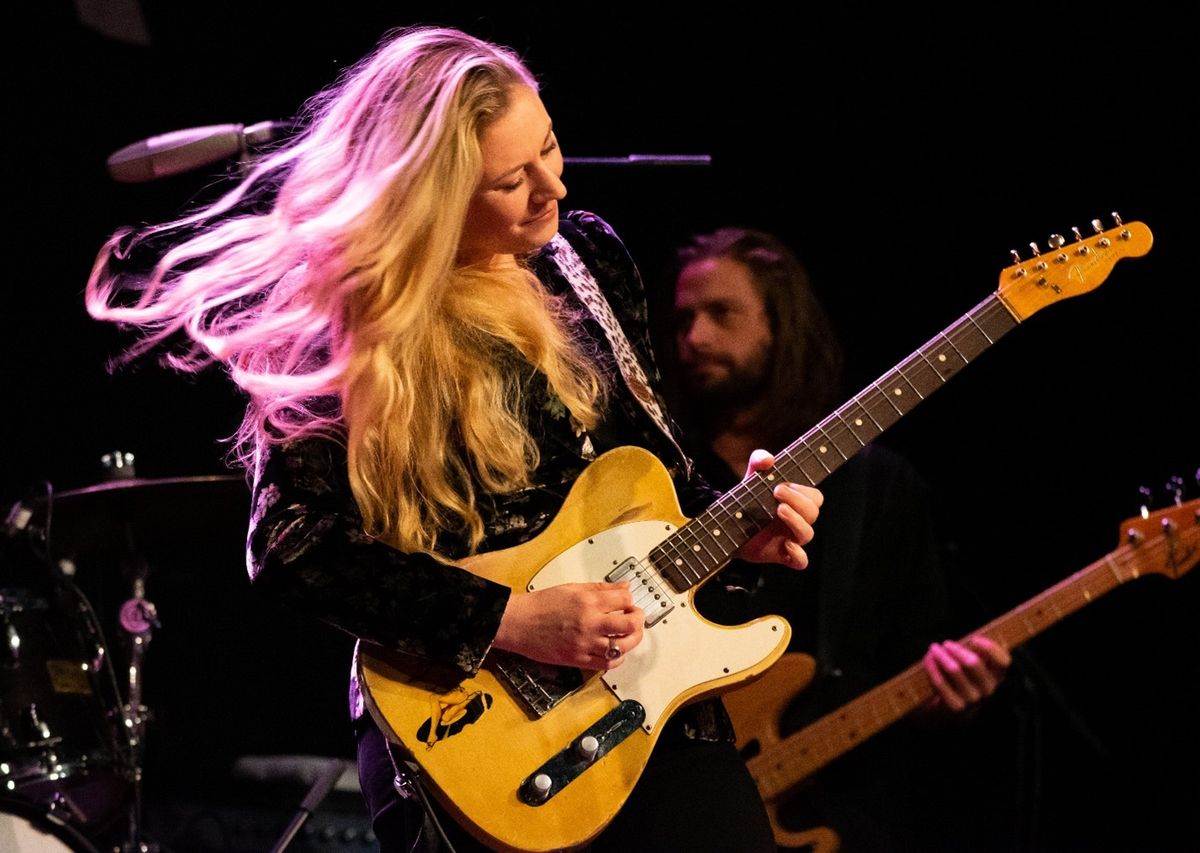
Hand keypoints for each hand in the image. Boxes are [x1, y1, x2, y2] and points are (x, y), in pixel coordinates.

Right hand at [492, 581, 643, 669]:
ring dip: (632, 640)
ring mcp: (585, 643)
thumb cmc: (541, 605)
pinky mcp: (578, 659)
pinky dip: (617, 658)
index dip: (630, 599)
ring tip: (629, 634)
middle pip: (630, 624)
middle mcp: (590, 623)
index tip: (628, 601)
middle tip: (636, 617)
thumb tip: (623, 586)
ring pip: (622, 647)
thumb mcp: (572, 588)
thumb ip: (601, 588)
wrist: (518, 623)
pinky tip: (615, 651)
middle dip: (638, 620)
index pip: (625, 598)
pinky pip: (607, 664)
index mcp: (588, 601)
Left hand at [734, 450, 822, 569]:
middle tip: (777, 492)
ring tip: (778, 510)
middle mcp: (797, 520)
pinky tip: (786, 545)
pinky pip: (801, 561)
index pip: (815, 497)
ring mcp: (791, 539)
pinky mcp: (782, 555)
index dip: (803, 491)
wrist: (726, 527)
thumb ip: (758, 461)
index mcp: (796, 503)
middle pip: (813, 512)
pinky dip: (798, 555)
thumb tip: (769, 459)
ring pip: (808, 534)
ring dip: (796, 521)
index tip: (782, 484)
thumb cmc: (747, 501)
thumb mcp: (751, 478)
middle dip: (798, 501)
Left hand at [922, 635, 1010, 712]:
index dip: (990, 648)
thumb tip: (967, 640)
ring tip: (934, 649)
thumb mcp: (974, 665)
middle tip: (946, 644)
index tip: (974, 639)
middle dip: (956, 649)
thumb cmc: (963, 677)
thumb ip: (975, 652)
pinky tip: (928, 660)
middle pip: (973, 662)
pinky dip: (932, 668)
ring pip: (954, 669)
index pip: (1003, 662)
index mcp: (997, 675)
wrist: (951, 708)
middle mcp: (988, 688)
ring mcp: (973, 699)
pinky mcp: (956, 707)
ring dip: (941, 655)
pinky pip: (940, 683)